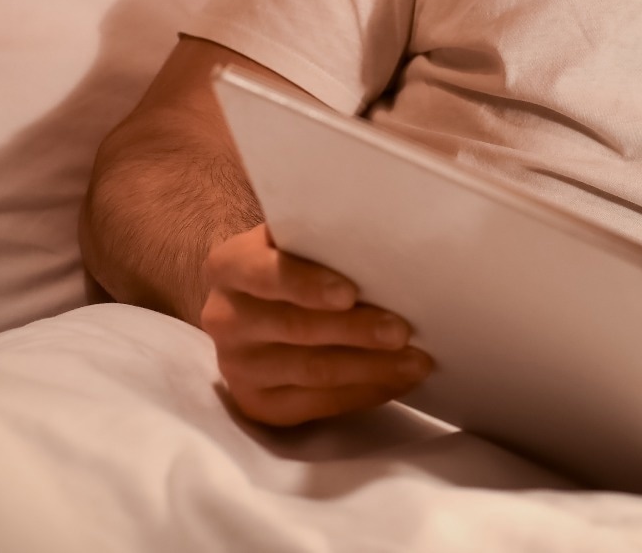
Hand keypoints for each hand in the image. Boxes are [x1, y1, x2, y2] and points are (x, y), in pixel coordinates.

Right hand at [199, 223, 433, 425]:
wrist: (257, 304)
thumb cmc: (295, 260)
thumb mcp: (296, 237)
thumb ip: (324, 236)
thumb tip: (390, 236)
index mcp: (230, 266)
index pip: (266, 274)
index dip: (308, 285)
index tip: (350, 294)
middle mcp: (225, 318)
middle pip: (297, 328)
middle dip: (356, 331)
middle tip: (402, 332)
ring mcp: (238, 366)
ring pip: (312, 371)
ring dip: (371, 368)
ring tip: (416, 362)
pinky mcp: (258, 402)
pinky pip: (316, 405)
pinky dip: (362, 393)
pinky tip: (396, 382)